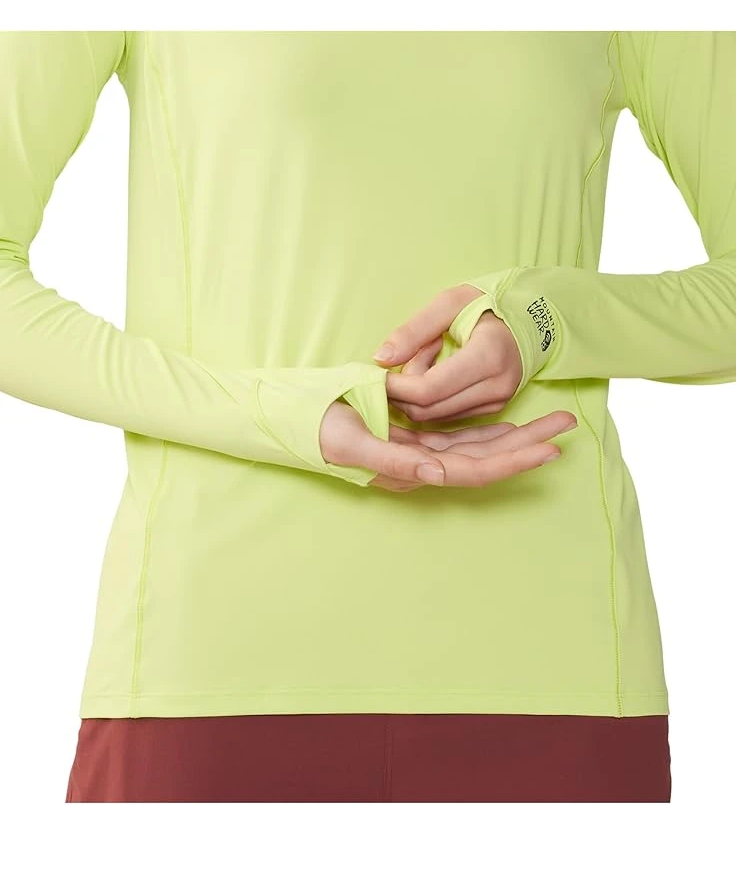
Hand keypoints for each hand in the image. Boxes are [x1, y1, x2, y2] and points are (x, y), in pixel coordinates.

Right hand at [320, 400, 576, 491]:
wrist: (299, 420)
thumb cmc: (321, 431)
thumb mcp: (353, 444)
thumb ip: (395, 462)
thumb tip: (437, 476)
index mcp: (412, 470)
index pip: (473, 469)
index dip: (512, 460)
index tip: (550, 449)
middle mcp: (424, 465)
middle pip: (486, 458)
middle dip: (528, 443)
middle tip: (567, 424)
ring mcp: (421, 451)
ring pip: (478, 445)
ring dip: (515, 434)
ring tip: (552, 421)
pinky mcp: (415, 436)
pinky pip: (459, 433)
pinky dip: (487, 427)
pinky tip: (510, 419)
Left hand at [373, 283, 523, 421]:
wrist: (532, 318)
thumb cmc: (487, 303)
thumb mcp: (449, 302)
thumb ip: (413, 330)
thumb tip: (380, 359)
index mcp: (487, 357)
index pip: (429, 389)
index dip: (396, 386)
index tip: (378, 373)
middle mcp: (496, 386)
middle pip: (428, 409)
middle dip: (401, 392)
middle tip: (400, 360)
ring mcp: (497, 402)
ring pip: (435, 416)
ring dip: (416, 394)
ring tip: (423, 358)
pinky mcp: (493, 409)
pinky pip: (448, 415)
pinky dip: (431, 399)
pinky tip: (435, 371)